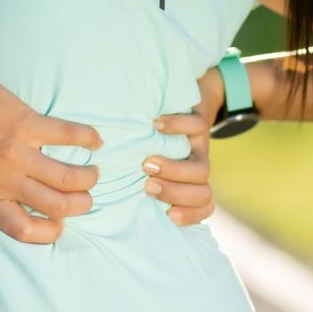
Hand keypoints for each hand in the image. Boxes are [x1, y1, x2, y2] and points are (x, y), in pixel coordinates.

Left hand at [0, 62, 102, 243]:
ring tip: (92, 173)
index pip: (23, 229)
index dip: (47, 233)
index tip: (58, 225)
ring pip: (68, 178)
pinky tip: (95, 140)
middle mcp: (3, 179)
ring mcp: (17, 152)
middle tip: (85, 198)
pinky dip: (88, 138)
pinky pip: (68, 135)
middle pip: (56, 206)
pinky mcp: (28, 123)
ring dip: (87, 178)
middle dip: (79, 206)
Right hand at [142, 67, 225, 225]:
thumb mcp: (153, 159)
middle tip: (148, 185)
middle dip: (174, 194)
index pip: (203, 206)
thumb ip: (140, 178)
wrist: (198, 96)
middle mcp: (197, 166)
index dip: (190, 215)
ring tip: (148, 162)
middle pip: (203, 193)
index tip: (168, 215)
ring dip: (174, 170)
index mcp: (190, 181)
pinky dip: (175, 127)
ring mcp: (200, 145)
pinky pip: (196, 127)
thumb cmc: (163, 135)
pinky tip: (155, 126)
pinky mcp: (200, 120)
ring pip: (202, 169)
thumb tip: (110, 199)